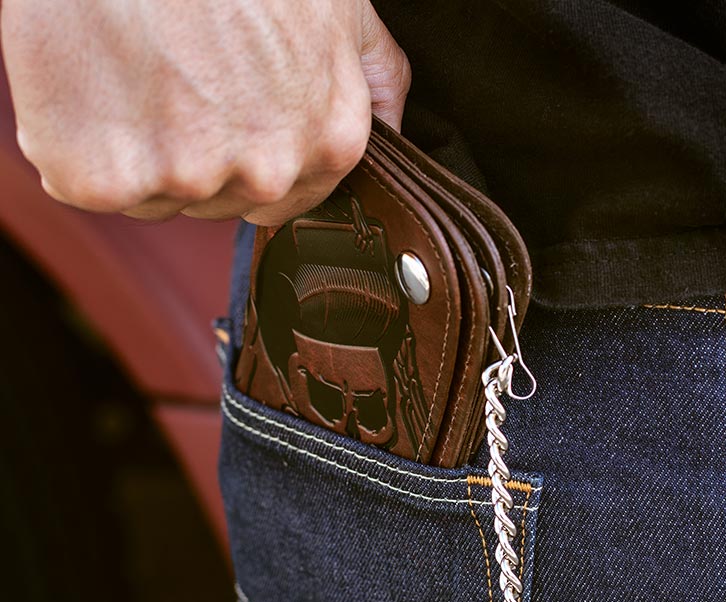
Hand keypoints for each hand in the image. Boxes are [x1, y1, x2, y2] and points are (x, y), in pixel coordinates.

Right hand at [1, 0, 410, 223]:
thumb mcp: (341, 10)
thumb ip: (377, 79)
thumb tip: (394, 129)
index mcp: (329, 143)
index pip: (281, 199)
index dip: (242, 156)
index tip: (218, 109)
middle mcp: (267, 173)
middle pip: (217, 201)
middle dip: (192, 154)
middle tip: (170, 76)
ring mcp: (187, 180)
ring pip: (152, 196)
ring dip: (134, 151)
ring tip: (131, 69)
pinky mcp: (106, 177)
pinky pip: (85, 184)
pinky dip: (73, 143)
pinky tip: (89, 83)